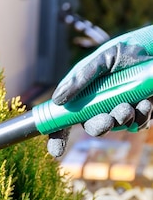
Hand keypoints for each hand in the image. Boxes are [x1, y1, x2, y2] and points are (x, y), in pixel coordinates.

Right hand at [47, 25, 152, 156]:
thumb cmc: (128, 48)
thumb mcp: (102, 59)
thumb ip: (81, 77)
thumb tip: (58, 100)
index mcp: (84, 94)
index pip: (65, 118)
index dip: (58, 136)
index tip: (56, 151)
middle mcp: (100, 104)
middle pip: (91, 126)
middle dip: (99, 126)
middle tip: (107, 120)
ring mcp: (120, 109)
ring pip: (116, 126)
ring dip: (122, 119)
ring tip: (132, 104)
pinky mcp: (140, 112)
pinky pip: (137, 124)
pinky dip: (141, 116)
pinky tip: (146, 103)